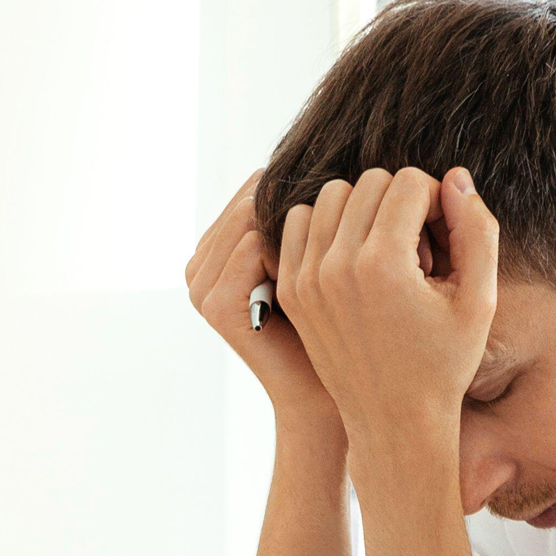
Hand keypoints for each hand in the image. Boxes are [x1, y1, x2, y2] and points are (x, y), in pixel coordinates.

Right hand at [187, 173, 338, 432]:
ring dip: (300, 228)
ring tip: (342, 254)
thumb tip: (327, 156)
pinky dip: (290, 253)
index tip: (350, 223)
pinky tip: (325, 276)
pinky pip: (253, 244)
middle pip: (251, 198)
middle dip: (301, 209)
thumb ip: (305, 215)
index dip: (304, 197)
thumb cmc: (337, 330)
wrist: (327, 399)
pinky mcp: (214, 303)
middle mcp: (201, 261)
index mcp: (217, 247)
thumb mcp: (318, 260)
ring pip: (251, 215)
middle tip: (354, 232)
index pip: (256, 188)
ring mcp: (201, 282)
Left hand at [276, 167, 497, 466]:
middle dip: (400, 203)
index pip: (408, 181)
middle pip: (370, 182)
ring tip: (385, 252)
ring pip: (330, 195)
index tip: (442, 242)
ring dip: (362, 210)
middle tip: (416, 250)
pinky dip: (326, 227)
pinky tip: (352, 258)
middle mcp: (336, 266)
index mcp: (383, 265)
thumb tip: (455, 178)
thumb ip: (477, 230)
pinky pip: (299, 223)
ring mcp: (306, 277)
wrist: (393, 422)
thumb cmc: (444, 365)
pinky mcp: (291, 289)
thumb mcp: (480, 301)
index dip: (436, 202)